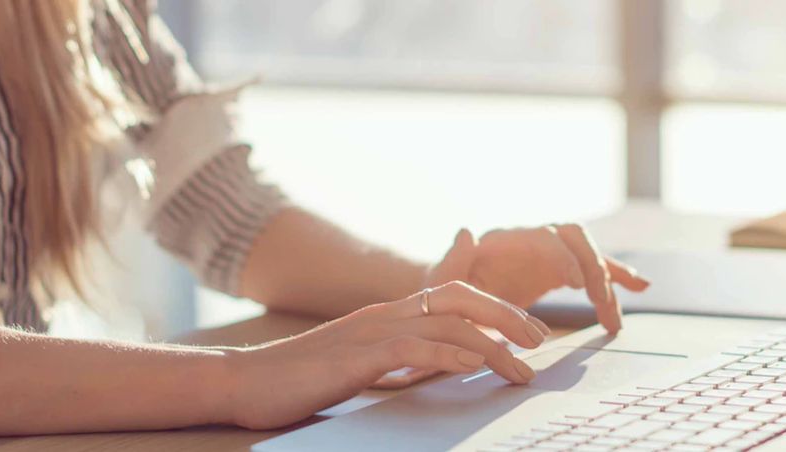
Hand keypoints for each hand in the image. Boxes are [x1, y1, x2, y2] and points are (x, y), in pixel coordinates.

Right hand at [223, 281, 549, 429]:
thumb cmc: (299, 380)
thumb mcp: (360, 367)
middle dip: (507, 316)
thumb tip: (442, 370)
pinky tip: (474, 366)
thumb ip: (399, 363)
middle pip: (461, 298)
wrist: (245, 382)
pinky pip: (414, 349)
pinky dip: (450, 356)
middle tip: (541, 342)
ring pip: (447, 324)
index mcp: (386, 316)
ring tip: (523, 368)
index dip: (495, 309)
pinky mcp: (358, 356)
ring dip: (493, 345)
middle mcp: (384, 314)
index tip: (527, 334)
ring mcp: (371, 331)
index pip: (452, 297)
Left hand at [425, 224, 649, 333]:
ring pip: (589, 254)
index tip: (576, 284)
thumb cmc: (440, 294)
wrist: (446, 301)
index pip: (543, 237)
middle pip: (573, 238)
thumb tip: (467, 232)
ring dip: (608, 280)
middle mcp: (530, 239)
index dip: (562, 257)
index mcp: (503, 240)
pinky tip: (641, 287)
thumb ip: (453, 260)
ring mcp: (546, 254)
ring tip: (614, 318)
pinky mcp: (557, 271)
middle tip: (600, 302)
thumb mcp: (439, 282)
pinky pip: (593, 269)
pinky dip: (617, 276)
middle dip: (592, 267)